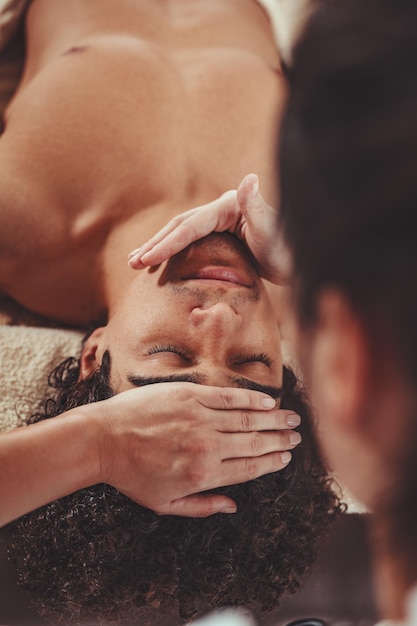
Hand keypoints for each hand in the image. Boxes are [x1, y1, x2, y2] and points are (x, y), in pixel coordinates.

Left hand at [91, 382, 300, 516]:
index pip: (249, 468)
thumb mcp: (164, 504)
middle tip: (297, 436)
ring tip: (292, 418)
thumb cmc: (131, 475)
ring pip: (248, 419)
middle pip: (255, 442)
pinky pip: (228, 397)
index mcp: (203, 476)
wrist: (103, 439)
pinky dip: (250, 399)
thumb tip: (233, 506)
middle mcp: (207, 447)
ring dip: (273, 419)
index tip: (286, 456)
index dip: (271, 461)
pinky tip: (267, 401)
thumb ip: (202, 507)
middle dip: (279, 439)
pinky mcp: (190, 396)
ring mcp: (200, 418)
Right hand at [128, 173, 290, 284]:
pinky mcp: (224, 235)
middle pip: (181, 226)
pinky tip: (162, 261)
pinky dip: (174, 251)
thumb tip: (248, 179)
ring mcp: (223, 222)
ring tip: (136, 261)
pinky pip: (192, 242)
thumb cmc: (290, 250)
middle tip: (132, 262)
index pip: (190, 226)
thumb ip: (258, 208)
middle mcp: (223, 209)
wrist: (303, 262)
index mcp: (230, 206)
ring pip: (183, 233)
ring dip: (160, 246)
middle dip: (156, 244)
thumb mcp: (274, 232)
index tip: (145, 259)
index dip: (165, 243)